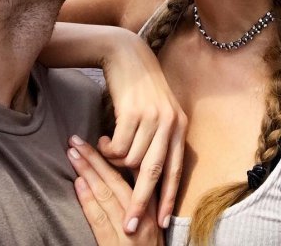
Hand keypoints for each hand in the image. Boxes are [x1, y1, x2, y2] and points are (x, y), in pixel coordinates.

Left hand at [68, 137, 163, 244]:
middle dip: (95, 158)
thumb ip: (138, 200)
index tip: (96, 138)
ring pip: (107, 194)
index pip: (131, 174)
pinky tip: (79, 184)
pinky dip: (89, 199)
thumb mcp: (148, 222)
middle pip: (116, 179)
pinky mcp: (117, 245)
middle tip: (76, 141)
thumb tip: (121, 175)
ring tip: (73, 155)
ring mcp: (130, 229)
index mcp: (150, 205)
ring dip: (88, 172)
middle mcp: (142, 213)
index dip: (111, 155)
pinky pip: (101, 218)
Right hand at [100, 31, 186, 232]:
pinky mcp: (133, 112)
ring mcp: (152, 117)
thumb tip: (148, 176)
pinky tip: (101, 141)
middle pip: (154, 172)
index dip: (168, 198)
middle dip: (141, 202)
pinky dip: (107, 151)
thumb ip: (159, 138)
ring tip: (107, 152)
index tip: (161, 223)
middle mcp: (170, 123)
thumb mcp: (158, 112)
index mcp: (179, 126)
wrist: (128, 55)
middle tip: (130, 226)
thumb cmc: (140, 87)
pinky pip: (117, 148)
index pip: (176, 169)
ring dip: (115, 163)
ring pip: (130, 161)